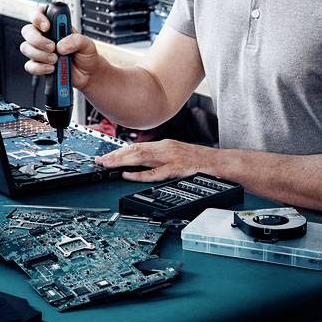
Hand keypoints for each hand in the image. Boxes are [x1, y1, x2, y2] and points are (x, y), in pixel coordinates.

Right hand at [19, 6, 100, 89]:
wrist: (88, 75)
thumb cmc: (86, 55)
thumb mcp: (88, 44)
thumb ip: (76, 40)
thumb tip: (61, 44)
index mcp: (57, 25)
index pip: (40, 13)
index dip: (38, 17)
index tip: (47, 26)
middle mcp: (46, 36)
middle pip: (28, 30)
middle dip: (37, 39)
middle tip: (52, 47)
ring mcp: (40, 50)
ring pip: (26, 48)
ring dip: (40, 55)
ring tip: (55, 60)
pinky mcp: (39, 64)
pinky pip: (29, 65)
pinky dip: (40, 68)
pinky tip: (51, 68)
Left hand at [96, 139, 214, 181]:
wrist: (221, 163)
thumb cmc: (200, 163)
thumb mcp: (177, 157)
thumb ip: (160, 160)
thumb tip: (140, 167)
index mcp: (165, 145)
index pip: (137, 147)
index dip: (119, 151)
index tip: (106, 156)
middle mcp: (166, 148)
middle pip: (135, 150)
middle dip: (116, 155)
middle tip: (100, 161)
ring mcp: (172, 158)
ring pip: (142, 157)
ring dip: (122, 161)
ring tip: (108, 166)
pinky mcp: (177, 169)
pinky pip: (155, 173)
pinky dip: (139, 174)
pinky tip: (128, 175)